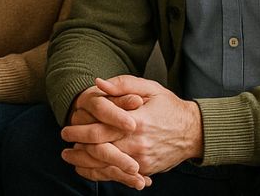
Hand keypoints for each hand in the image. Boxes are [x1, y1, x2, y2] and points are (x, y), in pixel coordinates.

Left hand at [60, 76, 200, 188]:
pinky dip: (101, 174)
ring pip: (106, 167)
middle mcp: (137, 144)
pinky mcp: (146, 170)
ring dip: (85, 164)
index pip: (99, 131)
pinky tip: (88, 170)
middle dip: (77, 149)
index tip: (66, 126)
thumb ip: (122, 85)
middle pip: (98, 151)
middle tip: (64, 144)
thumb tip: (98, 84)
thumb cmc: (169, 106)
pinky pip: (119, 175)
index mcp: (135, 122)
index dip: (79, 130)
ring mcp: (142, 160)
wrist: (195, 131)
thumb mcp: (149, 88)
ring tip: (71, 159)